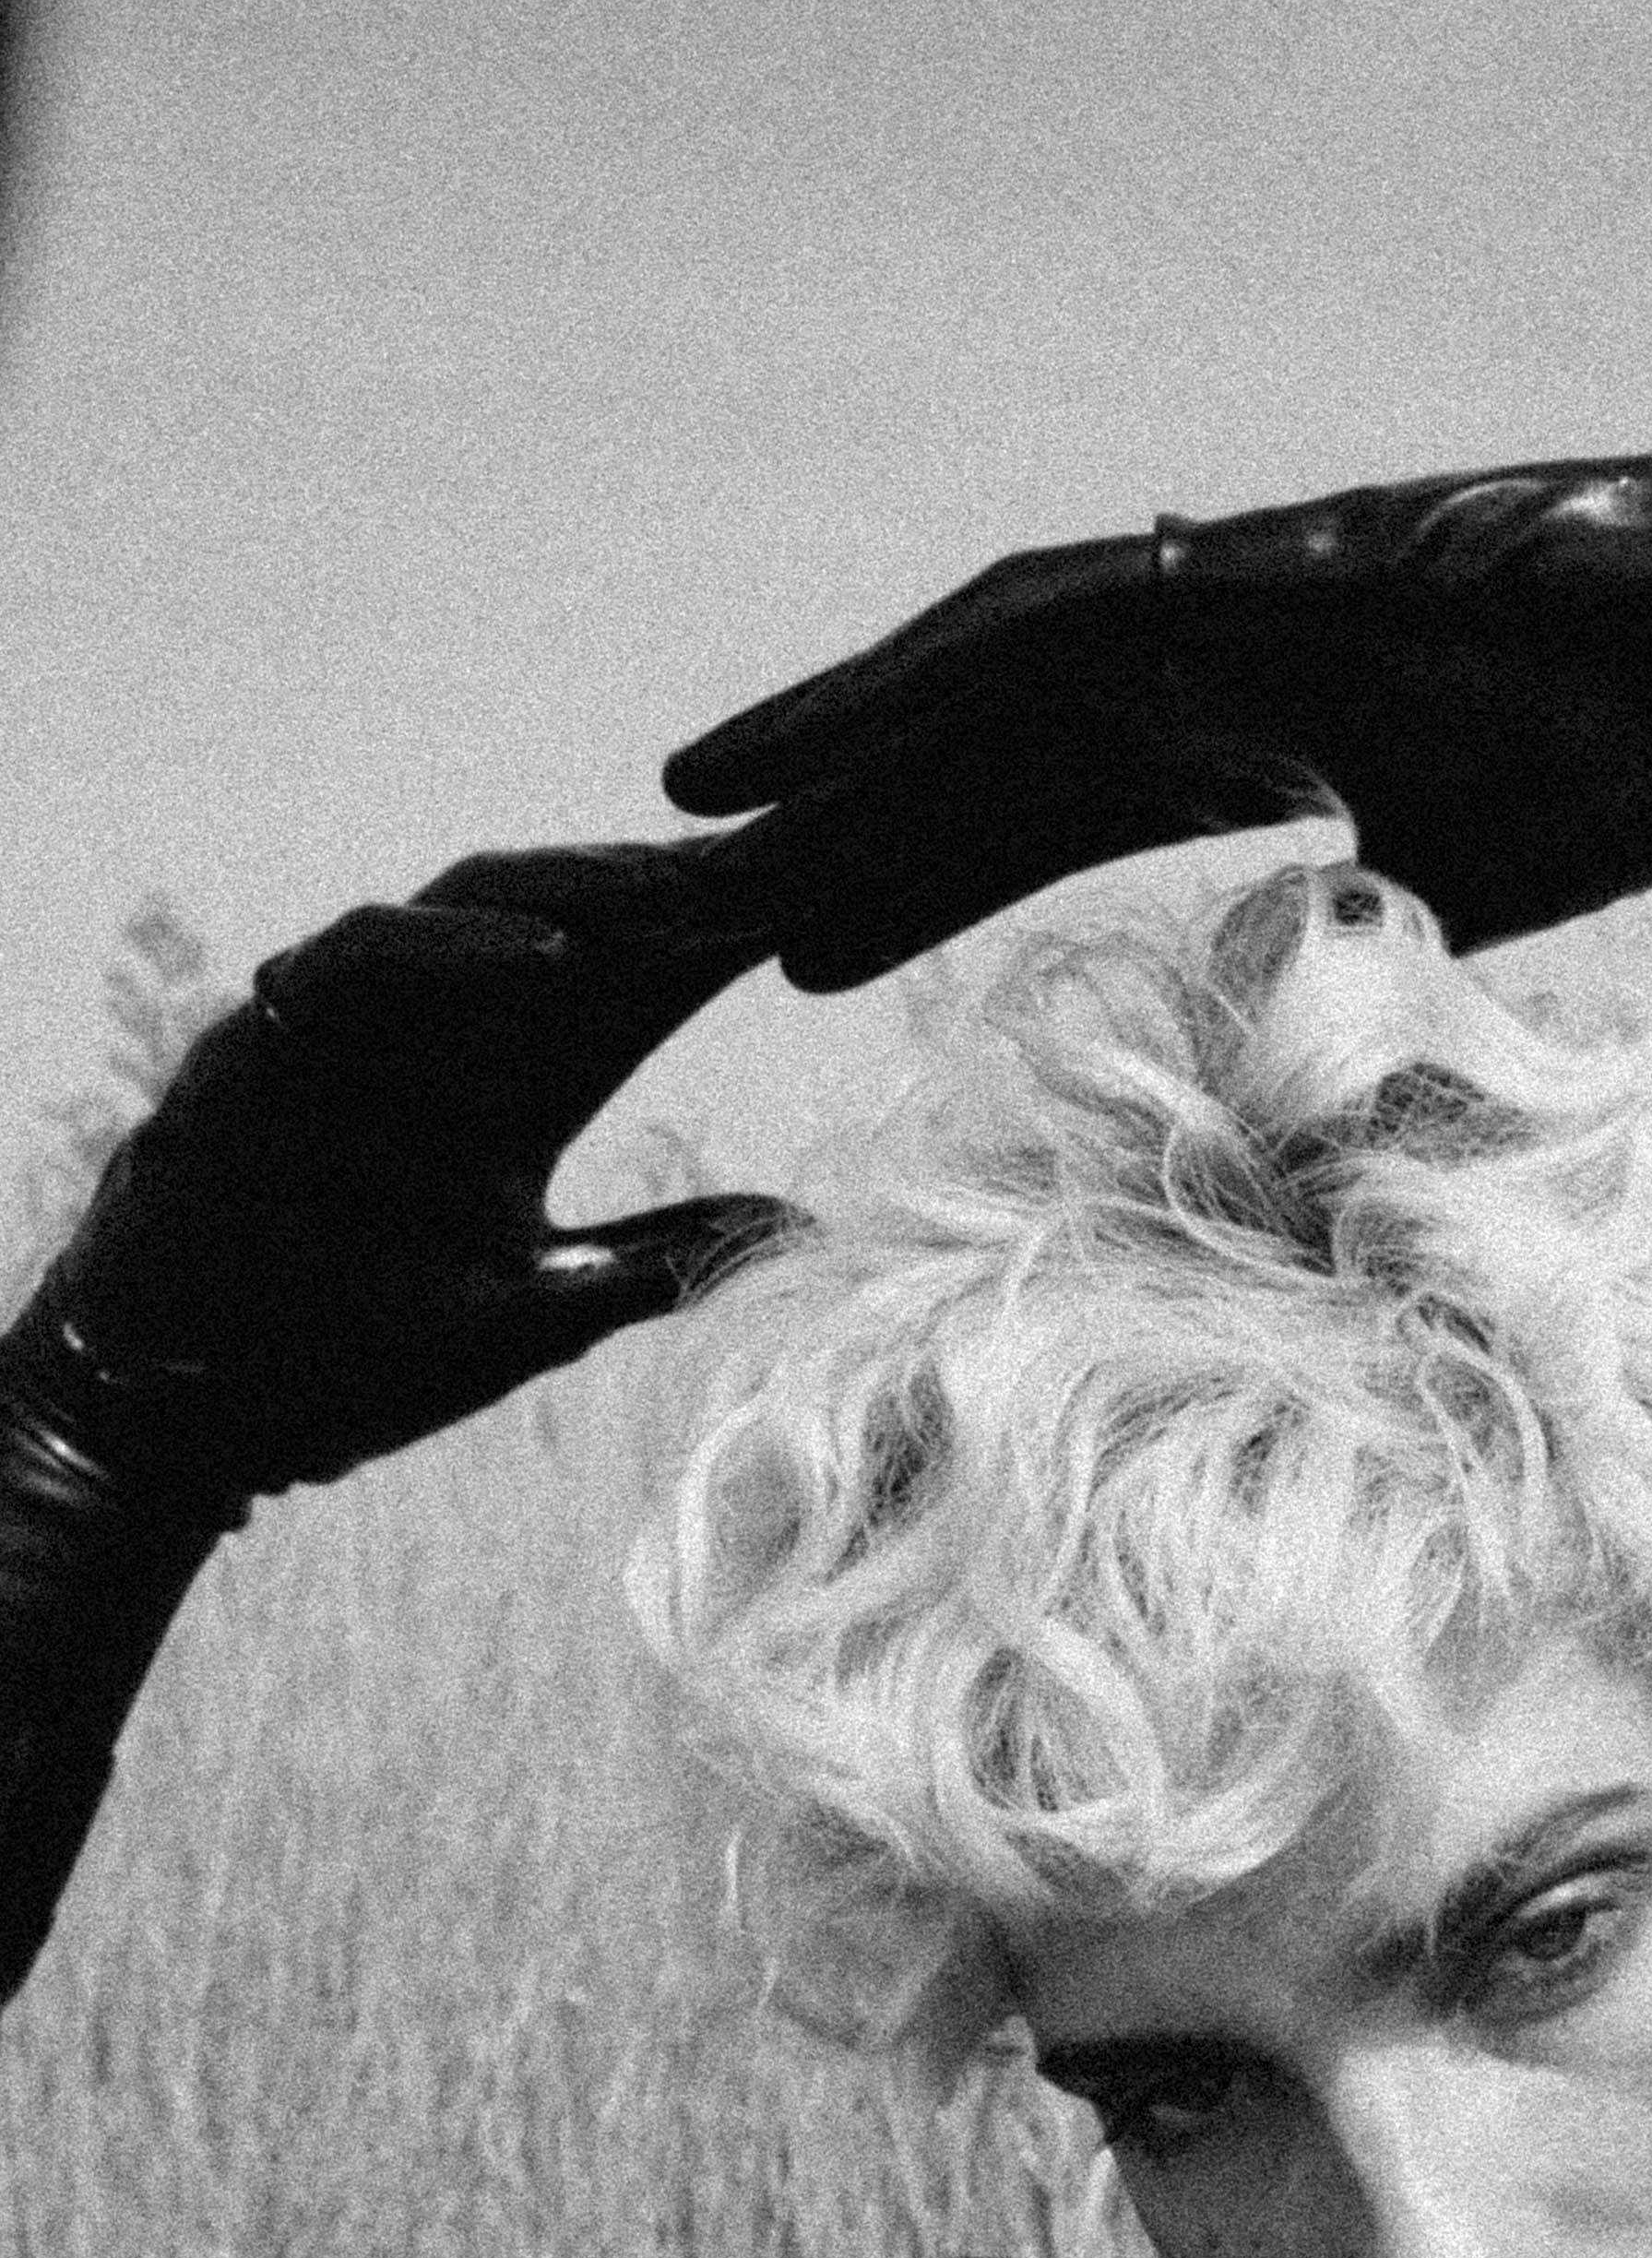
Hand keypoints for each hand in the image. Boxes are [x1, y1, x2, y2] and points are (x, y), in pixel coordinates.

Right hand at [8, 839, 783, 1508]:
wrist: (203, 1415)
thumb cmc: (359, 1359)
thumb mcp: (541, 1310)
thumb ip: (657, 1257)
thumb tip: (800, 1226)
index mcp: (521, 1081)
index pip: (646, 979)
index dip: (734, 933)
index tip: (842, 897)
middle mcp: (445, 1033)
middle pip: (576, 918)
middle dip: (679, 881)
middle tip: (796, 842)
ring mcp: (356, 1026)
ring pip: (476, 908)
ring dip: (583, 890)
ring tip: (690, 885)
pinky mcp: (271, 1043)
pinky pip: (364, 960)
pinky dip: (453, 954)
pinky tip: (549, 959)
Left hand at [661, 446, 1651, 984]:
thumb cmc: (1637, 761)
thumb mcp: (1459, 899)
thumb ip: (1350, 946)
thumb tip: (1286, 1034)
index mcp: (1238, 739)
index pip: (1032, 818)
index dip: (913, 880)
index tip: (797, 949)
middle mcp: (1191, 663)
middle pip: (968, 756)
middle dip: (826, 825)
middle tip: (672, 893)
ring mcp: (1203, 606)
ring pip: (965, 685)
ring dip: (824, 744)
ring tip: (684, 805)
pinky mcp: (1228, 580)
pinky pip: (1033, 636)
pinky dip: (912, 687)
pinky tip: (808, 741)